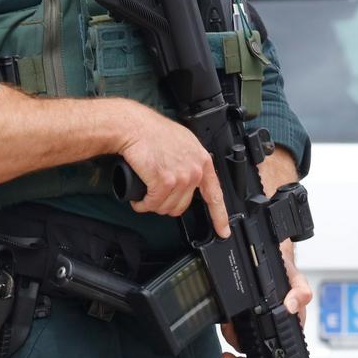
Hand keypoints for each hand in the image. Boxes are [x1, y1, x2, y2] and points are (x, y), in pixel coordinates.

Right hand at [116, 106, 230, 238]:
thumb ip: (191, 162)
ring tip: (145, 194)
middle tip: (155, 195)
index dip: (219, 216)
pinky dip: (143, 205)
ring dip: (153, 205)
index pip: (215, 195)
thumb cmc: (152, 132)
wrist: (134, 127)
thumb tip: (189, 179)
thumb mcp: (183, 143)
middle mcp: (195, 170)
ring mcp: (181, 177)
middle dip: (166, 205)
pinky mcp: (164, 181)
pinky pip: (153, 204)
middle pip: (183, 206)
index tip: (223, 231)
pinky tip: (139, 200)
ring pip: (167, 207)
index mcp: (202, 161)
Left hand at [221, 241, 310, 357]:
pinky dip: (228, 331)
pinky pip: (233, 331)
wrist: (275, 259)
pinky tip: (227, 325)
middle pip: (256, 355)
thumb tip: (291, 306)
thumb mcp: (299, 281)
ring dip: (233, 340)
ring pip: (242, 343)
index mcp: (286, 326)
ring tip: (229, 330)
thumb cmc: (289, 275)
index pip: (277, 352)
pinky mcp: (243, 317)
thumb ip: (300, 293)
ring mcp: (256, 325)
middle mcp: (271, 329)